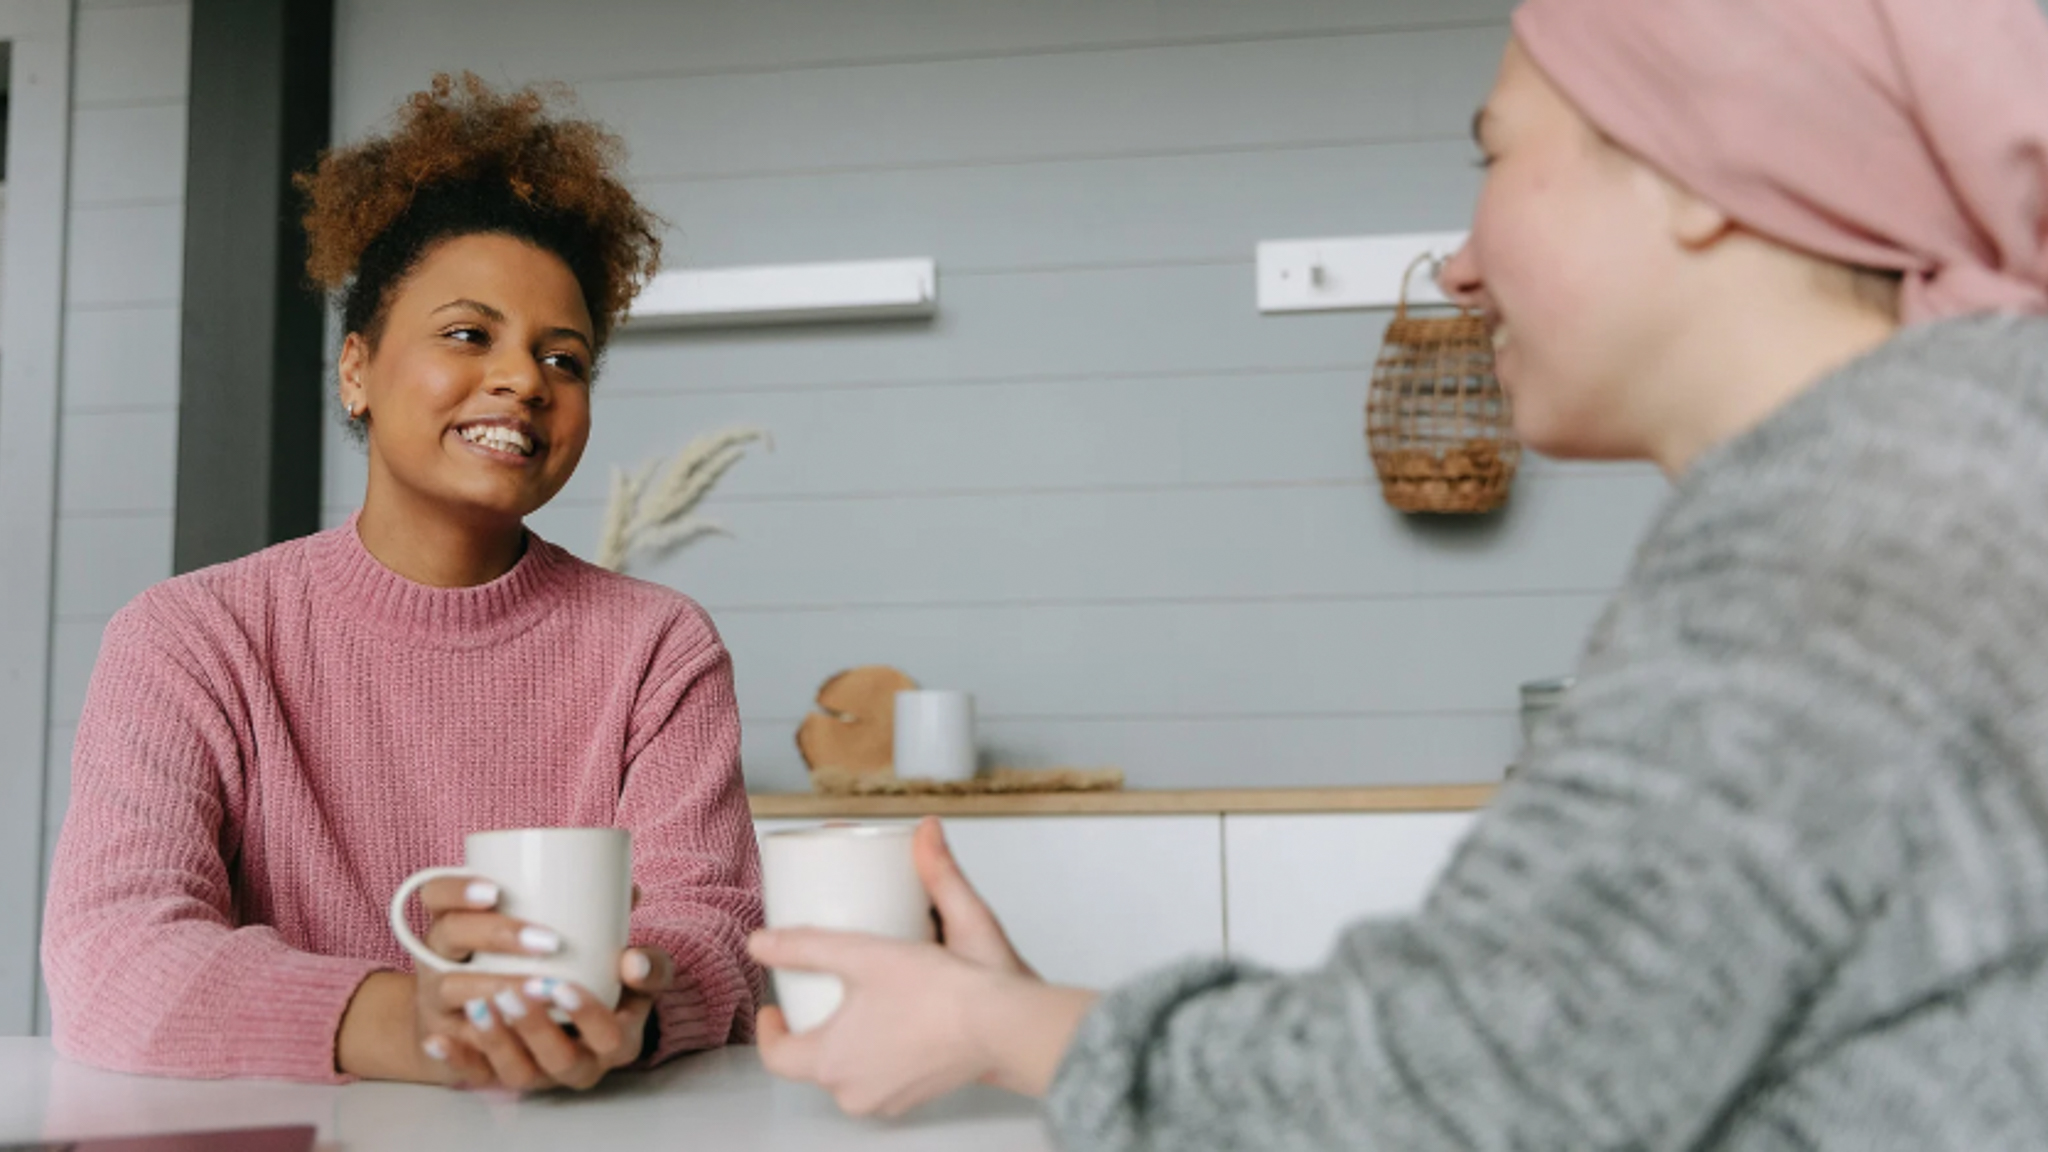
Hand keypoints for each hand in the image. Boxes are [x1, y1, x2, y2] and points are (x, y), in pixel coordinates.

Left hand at [408, 877, 670, 1090]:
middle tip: (517, 989)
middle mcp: (578, 1064)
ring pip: (516, 1072)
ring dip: (496, 1040)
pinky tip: (436, 1039)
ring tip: (479, 1004)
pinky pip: (475, 1076)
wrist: (558, 1007)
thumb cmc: (601, 978)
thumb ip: (634, 933)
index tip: (562, 984)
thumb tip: (632, 896)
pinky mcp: (498, 1074)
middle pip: (560, 1061)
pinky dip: (455, 1058)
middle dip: (536, 1027)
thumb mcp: (629, 966)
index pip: (610, 1038)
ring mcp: (537, 1072)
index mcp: (616, 1039)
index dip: (588, 1016)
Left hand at [749, 818, 1093, 1114]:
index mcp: (831, 1062)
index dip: (771, 1028)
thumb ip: (812, 939)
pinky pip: (886, 1074)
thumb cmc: (941, 994)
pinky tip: (899, 1019)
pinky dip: (885, 1050)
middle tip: (825, 988)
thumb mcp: (867, 952)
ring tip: (863, 999)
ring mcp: (890, 1098)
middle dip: (815, 1026)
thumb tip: (761, 934)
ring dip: (851, 1041)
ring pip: (852, 1070)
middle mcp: (855, 1091)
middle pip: (815, 1062)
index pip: (777, 1058)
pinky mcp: (920, 1093)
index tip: (777, 1004)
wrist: (1004, 1025)